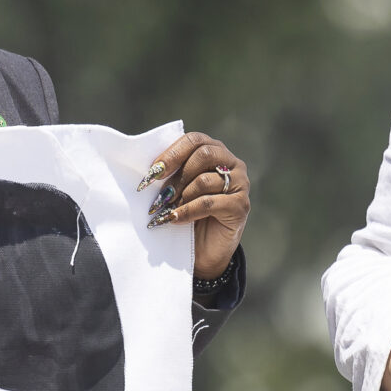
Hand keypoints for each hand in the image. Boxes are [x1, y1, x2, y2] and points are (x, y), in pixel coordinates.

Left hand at [137, 132, 249, 282]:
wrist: (205, 250)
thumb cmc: (188, 213)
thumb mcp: (178, 189)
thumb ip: (171, 173)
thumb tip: (149, 171)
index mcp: (215, 151)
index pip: (194, 140)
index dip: (171, 154)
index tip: (152, 173)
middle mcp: (232, 163)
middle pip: (203, 154)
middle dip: (177, 175)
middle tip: (159, 195)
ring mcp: (240, 184)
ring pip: (204, 180)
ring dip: (180, 196)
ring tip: (166, 210)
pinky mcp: (240, 206)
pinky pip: (209, 203)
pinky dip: (187, 211)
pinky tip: (174, 219)